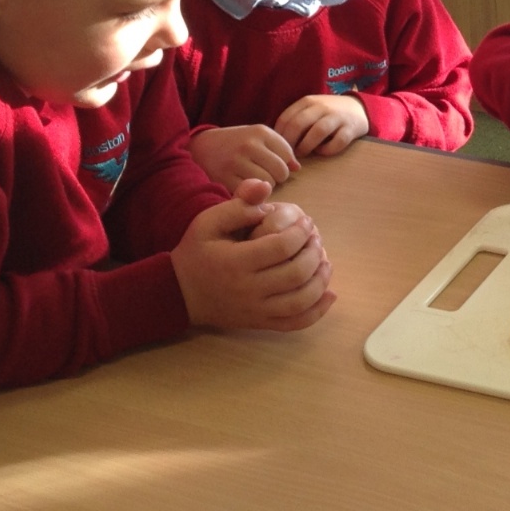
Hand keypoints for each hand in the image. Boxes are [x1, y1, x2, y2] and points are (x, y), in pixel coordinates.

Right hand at [171, 179, 335, 331]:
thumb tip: (265, 187)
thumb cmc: (197, 252)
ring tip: (324, 261)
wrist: (180, 293)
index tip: (306, 221)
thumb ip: (238, 204)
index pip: (281, 247)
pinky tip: (329, 295)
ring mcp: (255, 310)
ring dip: (320, 281)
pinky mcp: (259, 323)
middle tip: (316, 239)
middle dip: (313, 253)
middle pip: (295, 274)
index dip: (301, 232)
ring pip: (299, 302)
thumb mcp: (209, 221)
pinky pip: (294, 324)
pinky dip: (316, 312)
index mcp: (236, 262)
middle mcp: (247, 289)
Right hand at [190, 125, 298, 191]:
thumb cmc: (235, 144)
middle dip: (276, 177)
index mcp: (259, 132)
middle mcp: (248, 144)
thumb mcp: (256, 138)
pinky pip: (249, 194)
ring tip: (253, 181)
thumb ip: (280, 149)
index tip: (272, 164)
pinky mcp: (224, 178)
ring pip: (267, 185)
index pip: (288, 154)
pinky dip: (249, 195)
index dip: (284, 163)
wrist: (199, 148)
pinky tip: (243, 188)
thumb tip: (297, 168)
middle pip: (281, 171)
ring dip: (263, 188)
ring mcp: (235, 161)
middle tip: (264, 176)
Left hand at [275, 94, 369, 158]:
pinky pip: (337, 142)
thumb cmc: (327, 113)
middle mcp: (322, 107)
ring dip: (306, 146)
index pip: (286, 118)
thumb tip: (274, 140)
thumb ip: (294, 120)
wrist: (357, 108)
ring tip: (302, 154)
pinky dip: (327, 150)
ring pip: (318, 132)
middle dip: (290, 142)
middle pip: (299, 124)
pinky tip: (321, 151)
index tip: (276, 147)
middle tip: (287, 155)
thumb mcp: (309, 110)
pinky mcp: (350, 129)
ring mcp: (337, 117)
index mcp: (308, 101)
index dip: (278, 136)